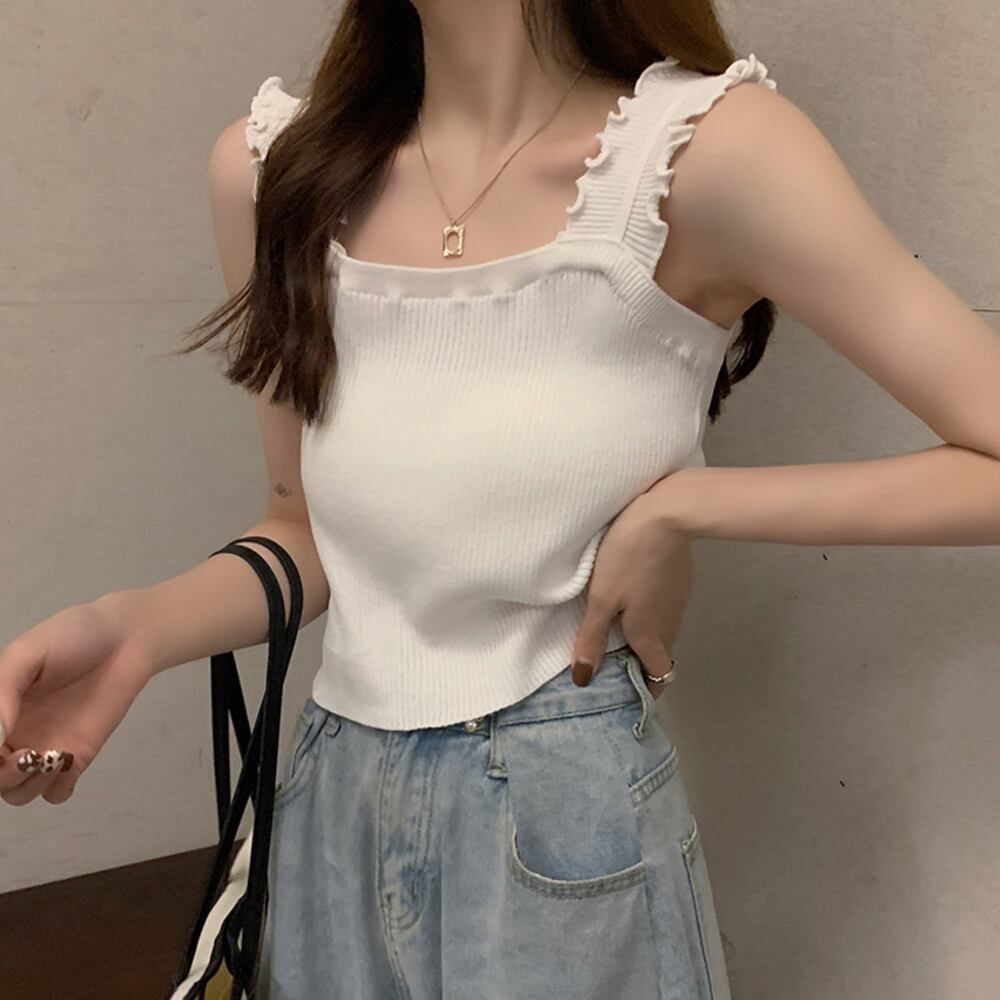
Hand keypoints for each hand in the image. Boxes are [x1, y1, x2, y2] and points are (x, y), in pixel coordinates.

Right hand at [0, 592, 153, 805]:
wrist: (126, 638)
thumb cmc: (73, 636)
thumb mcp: (27, 652)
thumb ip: (3, 690)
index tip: (4, 745)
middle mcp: (14, 734)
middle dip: (3, 776)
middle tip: (27, 755)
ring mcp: (45, 747)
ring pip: (19, 792)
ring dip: (26, 786)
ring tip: (51, 758)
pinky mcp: (78, 755)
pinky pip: (58, 792)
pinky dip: (57, 788)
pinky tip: (68, 761)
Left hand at [570, 485, 692, 699]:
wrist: (666, 513)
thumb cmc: (629, 558)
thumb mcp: (601, 598)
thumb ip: (592, 637)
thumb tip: (584, 679)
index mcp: (650, 634)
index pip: (658, 677)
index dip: (646, 689)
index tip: (630, 691)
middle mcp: (670, 623)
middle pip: (660, 655)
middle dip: (642, 664)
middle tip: (614, 660)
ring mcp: (679, 601)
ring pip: (663, 630)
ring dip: (646, 637)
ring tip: (617, 629)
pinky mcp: (681, 580)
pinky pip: (666, 608)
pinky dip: (652, 612)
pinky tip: (633, 596)